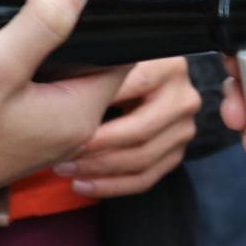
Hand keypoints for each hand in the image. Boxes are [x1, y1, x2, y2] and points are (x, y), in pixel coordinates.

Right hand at [0, 0, 130, 204]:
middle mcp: (66, 126)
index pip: (114, 49)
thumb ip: (45, 22)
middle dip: (52, 1)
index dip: (91, 5)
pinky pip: (23, 78)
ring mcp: (37, 130)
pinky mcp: (8, 130)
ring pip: (49, 60)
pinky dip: (10, 44)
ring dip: (28, 19)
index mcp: (78, 112)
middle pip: (78, 49)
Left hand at [52, 56, 200, 197]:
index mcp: (169, 68)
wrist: (149, 85)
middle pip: (140, 131)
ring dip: (99, 169)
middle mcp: (184, 99)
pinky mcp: (176, 153)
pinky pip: (145, 179)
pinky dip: (111, 186)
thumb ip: (96, 69)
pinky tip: (84, 184)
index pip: (133, 88)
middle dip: (96, 146)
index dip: (98, 105)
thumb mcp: (111, 60)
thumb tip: (61, 85)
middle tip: (63, 152)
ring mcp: (184, 129)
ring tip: (67, 168)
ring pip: (141, 159)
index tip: (62, 119)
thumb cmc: (117, 71)